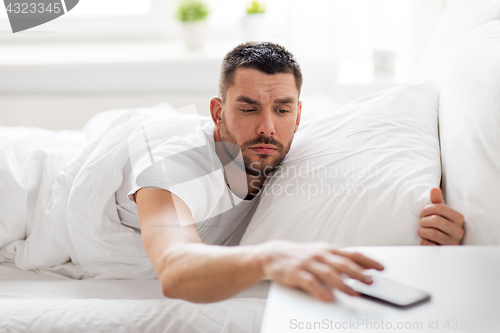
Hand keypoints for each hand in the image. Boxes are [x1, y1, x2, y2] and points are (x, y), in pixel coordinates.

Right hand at [260, 240, 383, 301]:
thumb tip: (361, 267)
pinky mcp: (296, 273)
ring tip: (354, 293)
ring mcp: (308, 264)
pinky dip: (320, 290)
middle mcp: (320, 255)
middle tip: (370, 282)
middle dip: (359, 273)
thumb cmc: (301, 255)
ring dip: (343, 284)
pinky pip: (310, 282)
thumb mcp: (321, 253)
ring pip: (329, 273)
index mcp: (328, 249)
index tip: (381, 268)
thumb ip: (338, 259)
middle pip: (343, 263)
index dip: (368, 260)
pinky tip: (327, 298)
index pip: (352, 253)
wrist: (274, 254)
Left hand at [418, 188, 464, 244]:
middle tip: (421, 222)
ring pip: (431, 233)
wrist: (444, 244)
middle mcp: (459, 231)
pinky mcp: (445, 252)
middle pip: (435, 220)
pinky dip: (423, 241)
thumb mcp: (441, 212)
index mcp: (459, 218)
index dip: (426, 209)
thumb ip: (437, 201)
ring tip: (422, 231)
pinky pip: (429, 245)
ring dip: (422, 231)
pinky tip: (426, 240)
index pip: (438, 208)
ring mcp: (453, 243)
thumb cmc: (441, 225)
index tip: (423, 213)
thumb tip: (434, 189)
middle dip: (423, 221)